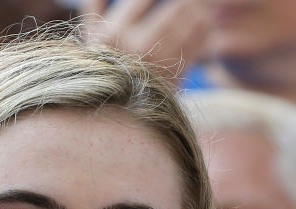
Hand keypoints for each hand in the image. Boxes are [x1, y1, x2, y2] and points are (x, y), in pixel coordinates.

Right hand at [80, 0, 212, 78]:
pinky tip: (202, 21)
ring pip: (195, 22)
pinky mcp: (178, 73)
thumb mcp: (91, 38)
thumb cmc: (104, 66)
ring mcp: (161, 61)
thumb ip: (94, 6)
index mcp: (115, 34)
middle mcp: (139, 47)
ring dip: (200, 9)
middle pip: (178, 8)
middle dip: (187, 0)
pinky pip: (201, 41)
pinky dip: (204, 27)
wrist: (120, 111)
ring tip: (198, 5)